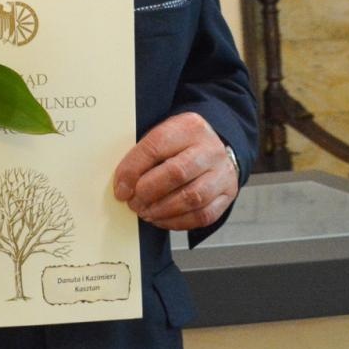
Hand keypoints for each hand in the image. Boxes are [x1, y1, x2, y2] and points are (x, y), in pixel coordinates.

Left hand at [112, 112, 238, 230]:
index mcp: (189, 127)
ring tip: (145, 212)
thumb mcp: (163, 136)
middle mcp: (210, 149)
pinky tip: (161, 219)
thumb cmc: (181, 145)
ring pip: (192, 197)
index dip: (133, 170)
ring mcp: (222, 173)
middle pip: (176, 173)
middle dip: (148, 192)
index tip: (120, 189)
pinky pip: (203, 215)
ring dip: (162, 210)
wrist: (216, 148)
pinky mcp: (227, 195)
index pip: (155, 147)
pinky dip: (177, 221)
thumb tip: (122, 184)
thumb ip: (144, 154)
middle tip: (133, 203)